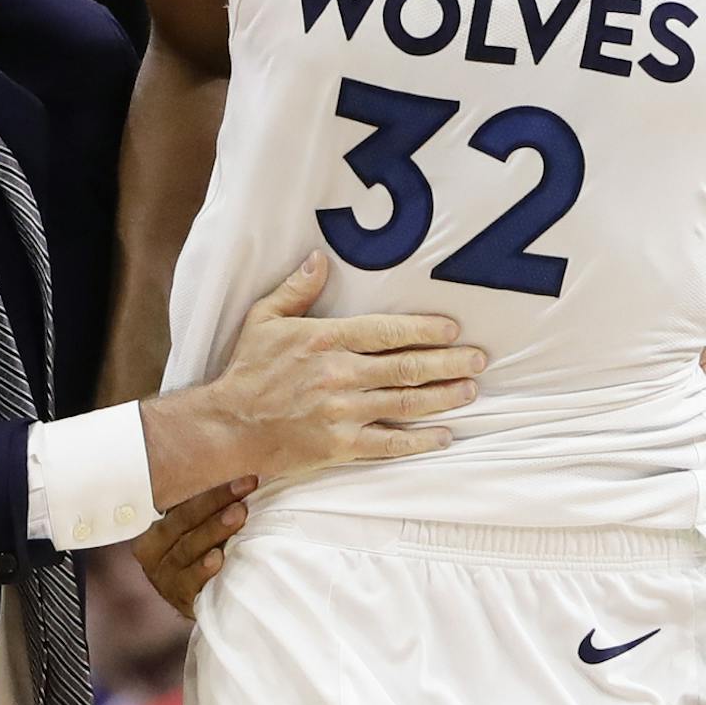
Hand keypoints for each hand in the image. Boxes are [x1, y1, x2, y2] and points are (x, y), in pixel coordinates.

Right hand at [132, 476, 256, 618]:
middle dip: (215, 501)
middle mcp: (153, 548)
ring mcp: (164, 575)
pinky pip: (189, 581)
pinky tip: (217, 558)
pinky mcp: (178, 597)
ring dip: (214, 529)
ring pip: (188, 547)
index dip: (209, 487)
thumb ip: (205, 502)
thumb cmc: (203, 550)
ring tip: (237, 515)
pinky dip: (203, 569)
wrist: (204, 597)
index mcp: (154, 523)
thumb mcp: (196, 523)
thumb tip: (243, 470)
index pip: (179, 500)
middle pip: (183, 520)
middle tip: (243, 489)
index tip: (241, 477)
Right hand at [144, 252, 487, 500]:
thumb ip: (297, 289)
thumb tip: (320, 259)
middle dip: (449, 363)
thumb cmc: (247, 370)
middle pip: (407, 367)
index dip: (424, 329)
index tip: (453, 329)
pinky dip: (419, 441)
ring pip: (406, 403)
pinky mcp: (340, 445)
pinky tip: (444, 436)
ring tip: (470, 389)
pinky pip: (388, 443)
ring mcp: (343, 412)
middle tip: (478, 359)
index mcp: (326, 340)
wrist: (227, 426)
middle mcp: (340, 375)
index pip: (387, 331)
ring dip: (444, 397)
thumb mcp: (265, 319)